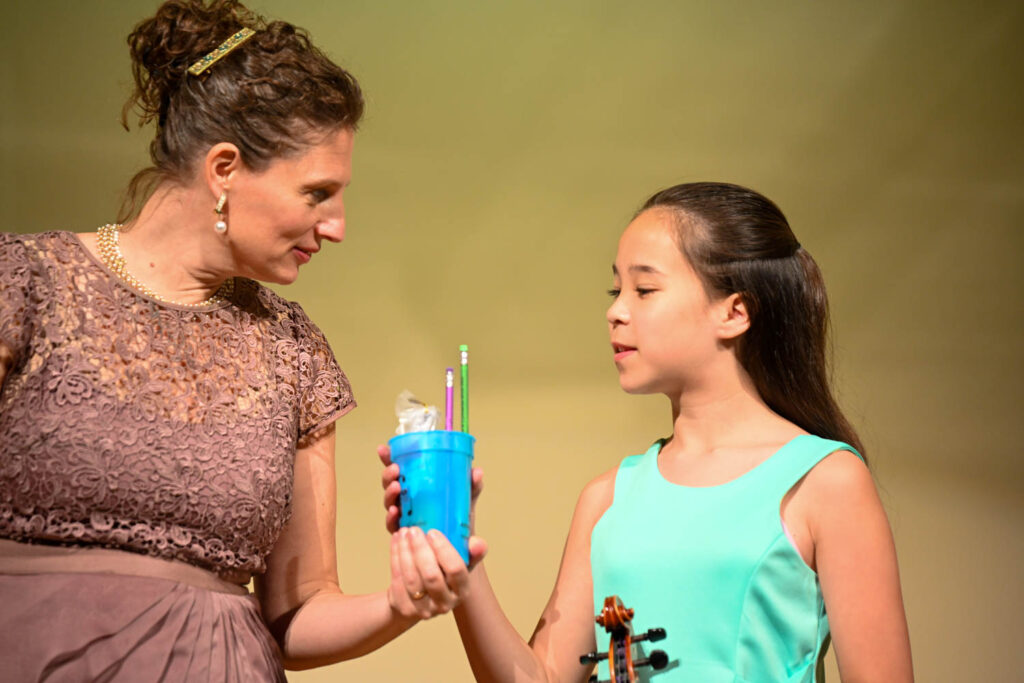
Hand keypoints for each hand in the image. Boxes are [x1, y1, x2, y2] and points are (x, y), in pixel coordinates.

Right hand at [377, 444, 486, 564]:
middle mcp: (408, 502)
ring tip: (396, 487)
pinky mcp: (405, 536)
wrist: (460, 554)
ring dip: (389, 493)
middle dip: (388, 475)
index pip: (401, 470)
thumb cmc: (460, 524)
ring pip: (390, 503)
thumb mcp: (466, 502)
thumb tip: (477, 472)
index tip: (384, 449)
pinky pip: (393, 526)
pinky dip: (391, 519)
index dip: (390, 458)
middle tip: (395, 469)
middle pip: (391, 484)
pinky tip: (395, 514)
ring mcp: (405, 518)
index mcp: (418, 489)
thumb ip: (472, 488)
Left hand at [387, 527, 474, 619]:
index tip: (432, 532)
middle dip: (420, 549)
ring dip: (405, 552)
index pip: (456, 570)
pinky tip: (396, 542)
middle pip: (431, 576)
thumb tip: (478, 543)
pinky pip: (397, 581)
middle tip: (413, 530)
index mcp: (462, 590)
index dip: (443, 550)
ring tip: (403, 532)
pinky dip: (395, 557)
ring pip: (411, 579)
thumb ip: (470, 550)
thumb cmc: (441, 573)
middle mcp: (445, 603)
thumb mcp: (458, 562)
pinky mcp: (405, 608)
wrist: (418, 599)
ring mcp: (424, 609)